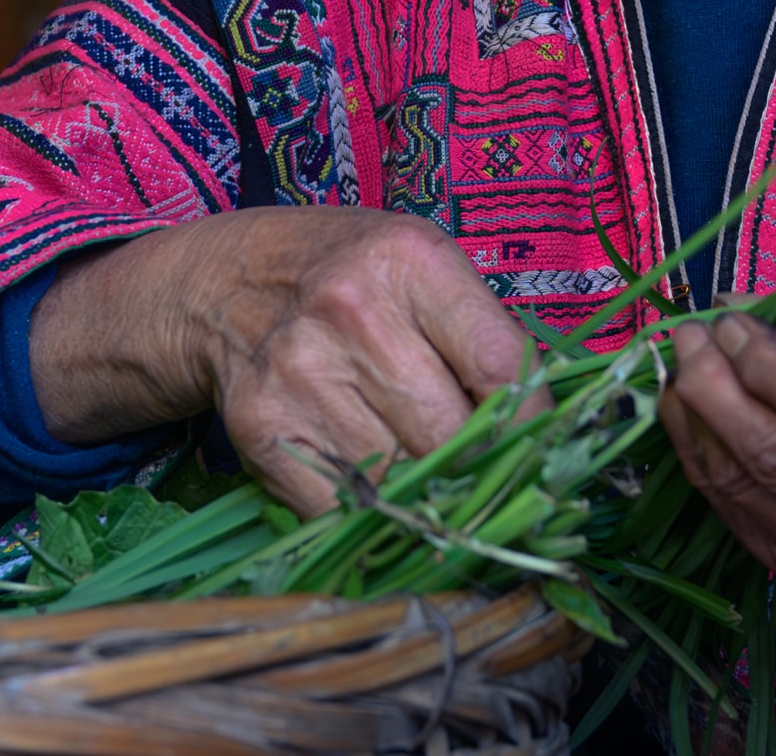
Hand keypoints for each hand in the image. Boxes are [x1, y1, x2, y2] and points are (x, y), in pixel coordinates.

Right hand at [28, 209, 541, 516]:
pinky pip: (346, 507)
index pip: (504, 368)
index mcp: (409, 260)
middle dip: (479, 468)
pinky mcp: (263, 429)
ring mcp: (301, 373)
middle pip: (454, 436)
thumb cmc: (352, 278)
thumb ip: (487, 337)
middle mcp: (353, 311)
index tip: (540, 453)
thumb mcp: (424, 269)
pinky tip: (380, 490)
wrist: (226, 285)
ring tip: (428, 477)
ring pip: (404, 480)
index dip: (532, 426)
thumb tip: (549, 439)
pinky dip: (373, 515)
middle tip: (489, 479)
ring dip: (427, 495)